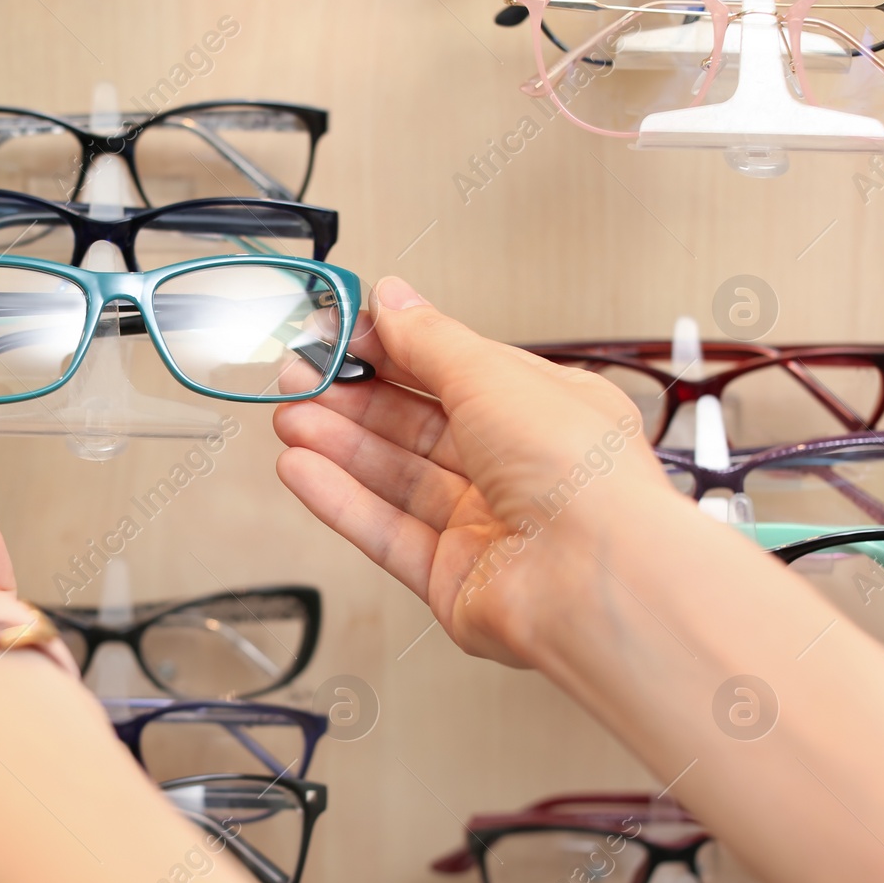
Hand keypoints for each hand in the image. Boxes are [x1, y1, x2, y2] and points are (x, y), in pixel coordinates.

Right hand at [274, 277, 676, 666]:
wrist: (592, 582)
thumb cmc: (581, 476)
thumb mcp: (493, 376)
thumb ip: (430, 340)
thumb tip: (394, 300)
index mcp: (546, 410)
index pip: (455, 371)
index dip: (395, 351)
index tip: (343, 336)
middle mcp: (519, 468)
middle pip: (417, 426)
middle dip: (354, 399)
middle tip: (302, 377)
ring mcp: (485, 525)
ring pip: (396, 477)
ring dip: (339, 446)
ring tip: (291, 419)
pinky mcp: (452, 577)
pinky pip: (384, 530)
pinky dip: (340, 500)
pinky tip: (303, 470)